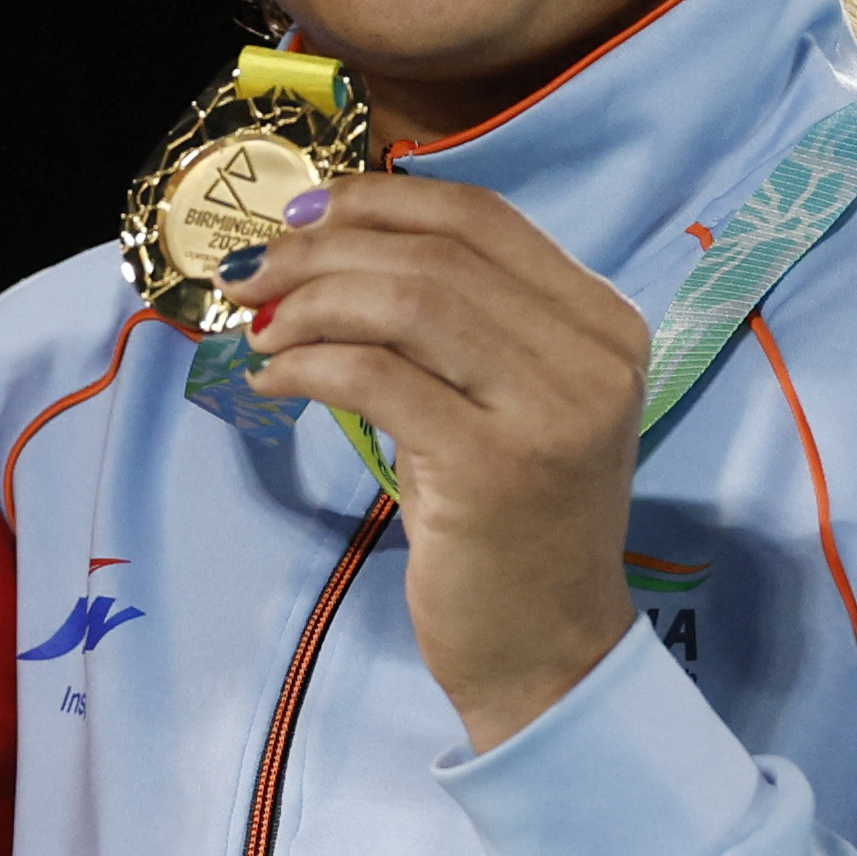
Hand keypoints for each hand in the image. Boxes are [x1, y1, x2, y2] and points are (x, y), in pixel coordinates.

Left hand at [226, 174, 649, 752]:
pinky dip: (307, 365)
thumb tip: (331, 238)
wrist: (548, 654)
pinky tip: (273, 381)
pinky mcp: (492, 467)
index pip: (481, 218)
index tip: (302, 213)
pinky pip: (375, 378)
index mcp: (604, 323)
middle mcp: (593, 357)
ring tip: (258, 329)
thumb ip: (457, 321)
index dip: (378, 200)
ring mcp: (550, 411)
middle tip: (252, 276)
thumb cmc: (511, 524)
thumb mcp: (506, 402)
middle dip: (323, 251)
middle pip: (433, 255)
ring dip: (309, 304)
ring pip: (405, 304)